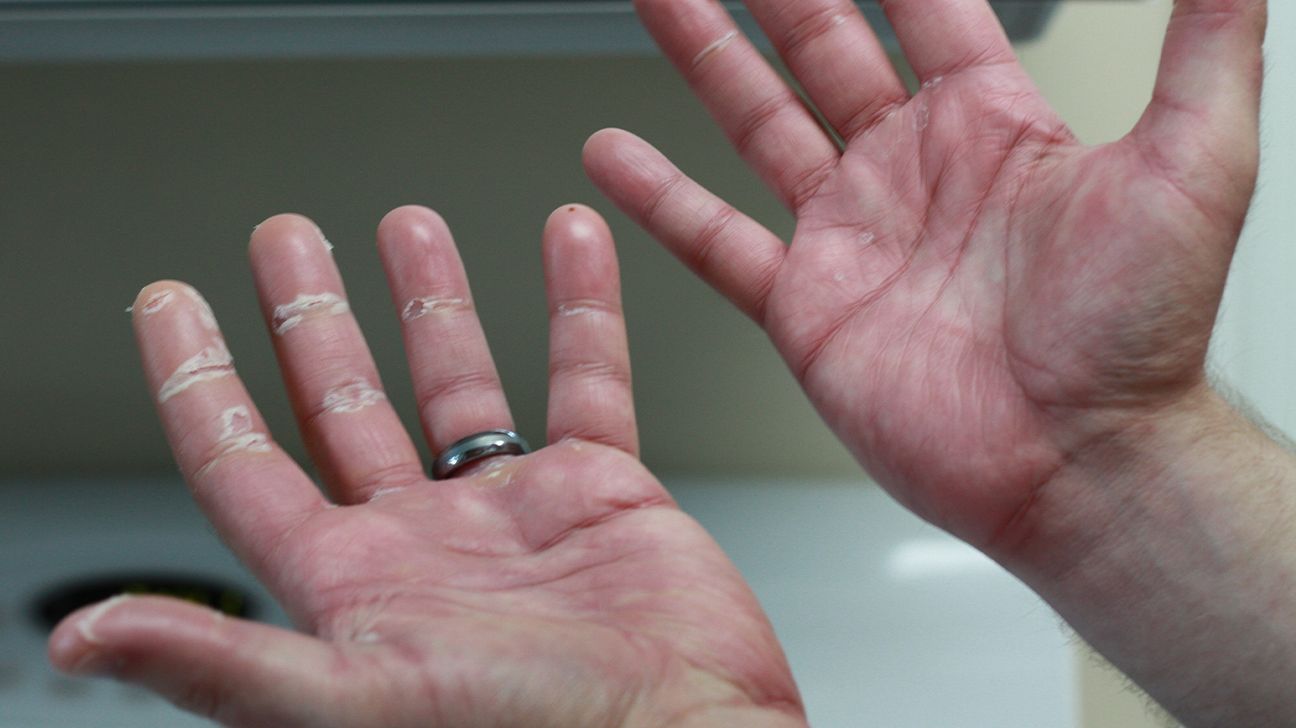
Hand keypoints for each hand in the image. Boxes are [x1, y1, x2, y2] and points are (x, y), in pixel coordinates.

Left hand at [47, 206, 803, 727]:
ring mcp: (513, 513)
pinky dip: (580, 309)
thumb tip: (84, 640)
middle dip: (310, 314)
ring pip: (458, 381)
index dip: (197, 380)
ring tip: (407, 225)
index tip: (168, 303)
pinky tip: (570, 245)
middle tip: (284, 241)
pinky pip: (586, 380)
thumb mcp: (360, 702)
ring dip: (432, 298)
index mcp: (354, 586)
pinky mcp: (601, 491)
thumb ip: (229, 661)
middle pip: (345, 402)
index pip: (244, 463)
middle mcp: (425, 542)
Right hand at [584, 0, 1265, 548]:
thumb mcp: (1194, 168)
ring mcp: (852, 236)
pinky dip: (663, 199)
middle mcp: (912, 173)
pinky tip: (615, 155)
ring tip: (662, 3)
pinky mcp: (807, 306)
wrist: (1079, 463)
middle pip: (822, 49)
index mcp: (991, 128)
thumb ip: (1205, 51)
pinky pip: (718, 240)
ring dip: (705, 62)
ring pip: (758, 125)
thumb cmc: (1137, 339)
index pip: (922, 8)